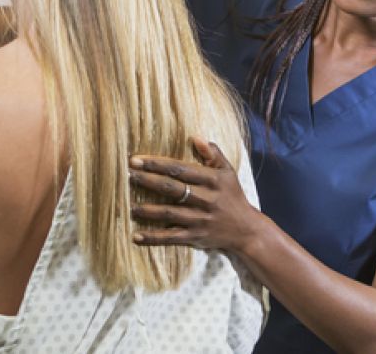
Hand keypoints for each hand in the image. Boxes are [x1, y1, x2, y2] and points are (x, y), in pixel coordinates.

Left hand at [129, 136, 263, 253]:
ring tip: (129, 206)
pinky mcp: (196, 237)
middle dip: (148, 181)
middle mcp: (206, 199)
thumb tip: (196, 137)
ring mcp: (200, 219)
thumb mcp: (228, 172)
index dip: (157, 163)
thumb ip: (213, 154)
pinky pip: (171, 237)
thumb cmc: (233, 196)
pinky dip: (153, 237)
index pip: (180, 169)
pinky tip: (136, 236)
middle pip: (172, 188)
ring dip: (148, 210)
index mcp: (212, 180)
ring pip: (170, 213)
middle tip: (128, 175)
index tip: (136, 159)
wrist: (247, 230)